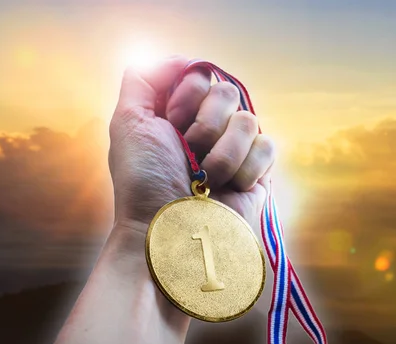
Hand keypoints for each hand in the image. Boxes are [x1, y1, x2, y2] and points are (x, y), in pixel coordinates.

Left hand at [109, 56, 274, 233]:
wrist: (169, 233)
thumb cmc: (144, 182)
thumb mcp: (128, 122)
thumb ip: (143, 78)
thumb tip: (183, 58)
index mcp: (180, 112)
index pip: (200, 75)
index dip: (185, 99)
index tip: (169, 127)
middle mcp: (209, 126)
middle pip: (227, 93)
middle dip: (204, 128)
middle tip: (188, 157)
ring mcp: (236, 148)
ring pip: (249, 121)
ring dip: (222, 155)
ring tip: (206, 182)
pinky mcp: (259, 172)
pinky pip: (267, 146)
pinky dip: (246, 169)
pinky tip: (229, 188)